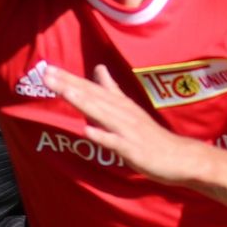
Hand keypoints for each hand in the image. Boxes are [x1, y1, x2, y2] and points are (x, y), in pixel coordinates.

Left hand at [46, 63, 208, 185]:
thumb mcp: (130, 109)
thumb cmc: (152, 136)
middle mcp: (123, 114)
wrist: (180, 157)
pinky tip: (88, 130)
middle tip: (46, 73)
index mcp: (120, 105)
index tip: (48, 68)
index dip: (70, 78)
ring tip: (65, 92)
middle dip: (69, 85)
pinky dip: (103, 136)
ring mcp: (128, 131)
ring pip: (103, 114)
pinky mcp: (134, 150)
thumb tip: (98, 69)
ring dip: (84, 102)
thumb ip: (112, 90)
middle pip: (93, 97)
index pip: (91, 88)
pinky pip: (116, 143)